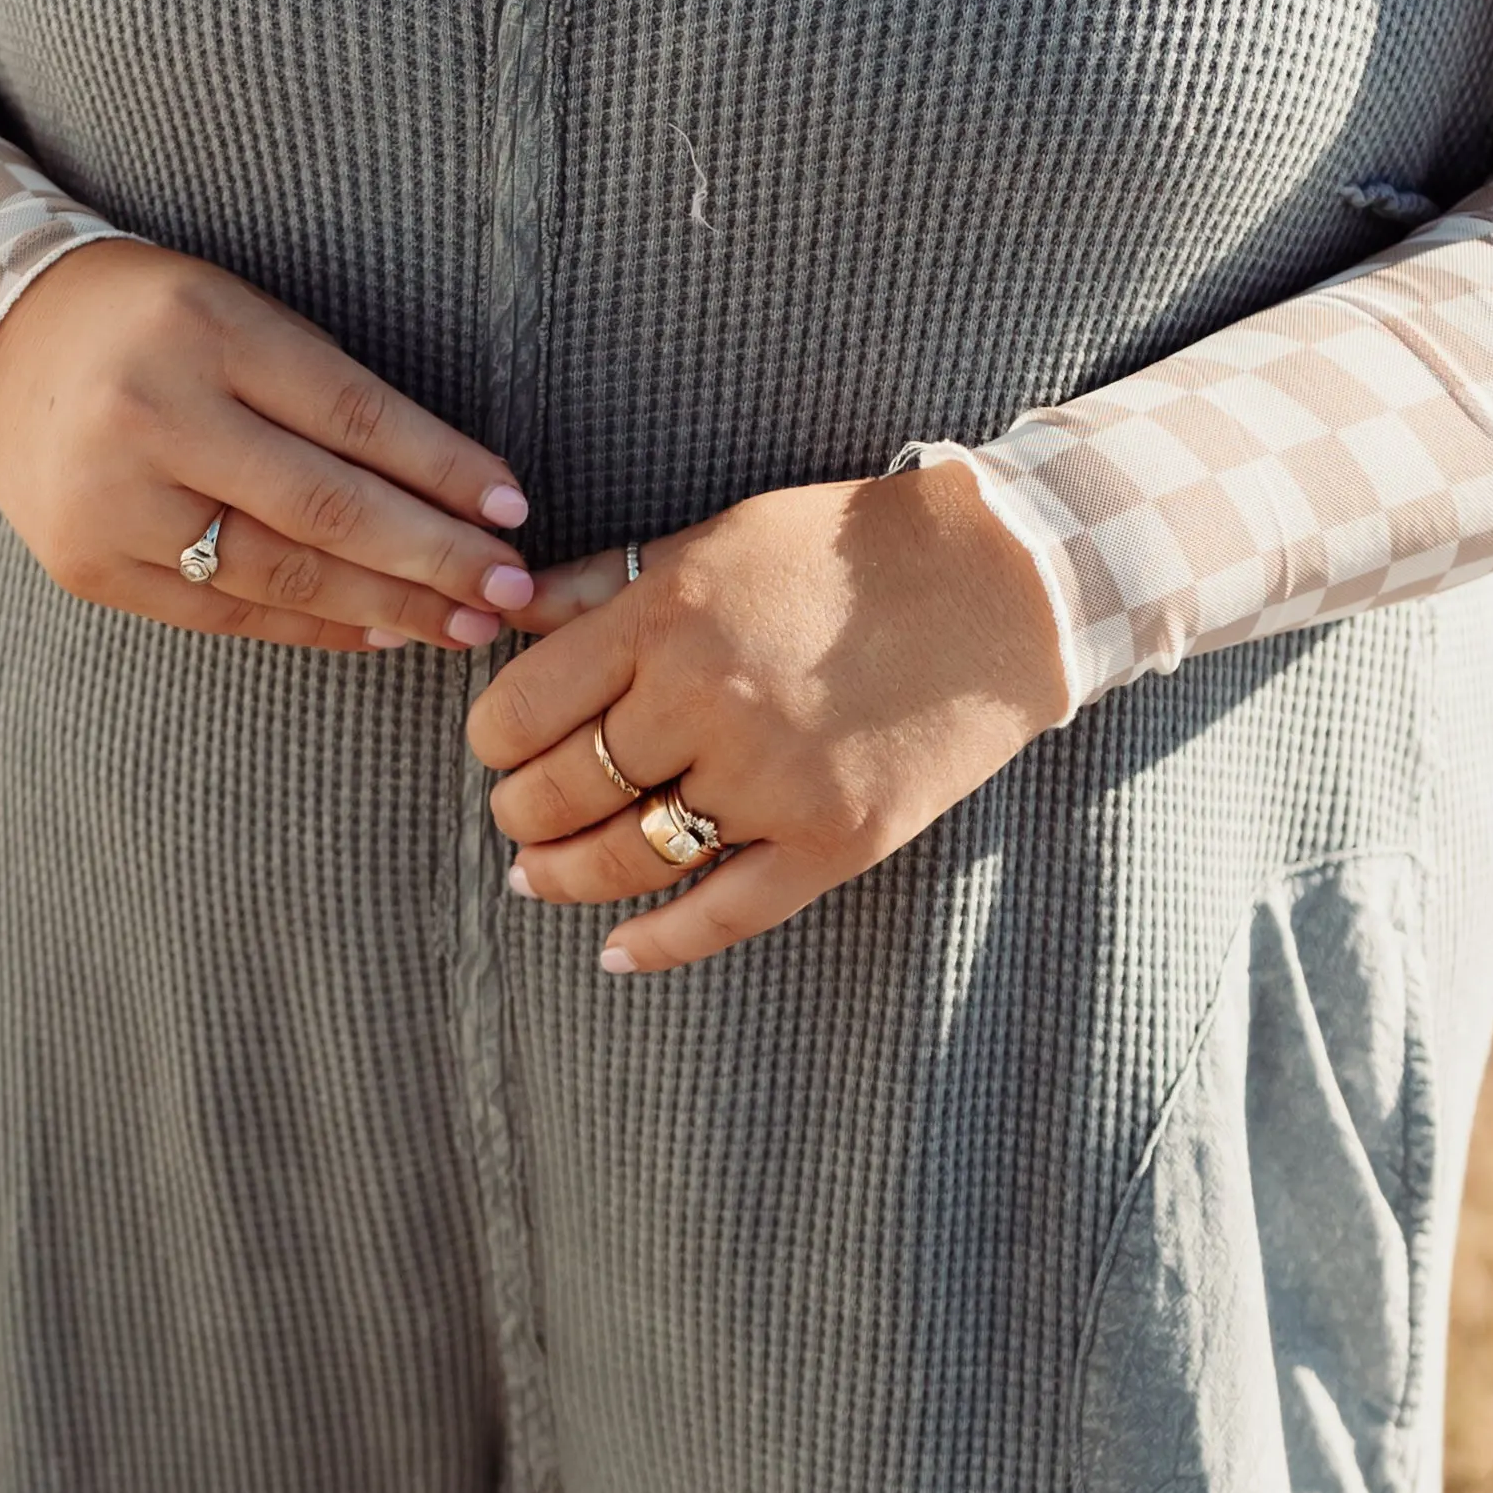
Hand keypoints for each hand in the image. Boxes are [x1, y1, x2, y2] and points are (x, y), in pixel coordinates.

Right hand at [0, 243, 536, 650]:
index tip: (512, 508)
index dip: (441, 468)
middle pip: (323, 508)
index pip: (350, 414)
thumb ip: (329, 393)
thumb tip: (452, 495)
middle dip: (433, 558)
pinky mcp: (90, 565)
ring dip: (387, 607)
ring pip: (278, 575)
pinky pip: (223, 615)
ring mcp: (114, 501)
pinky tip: (379, 632)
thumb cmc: (154, 324)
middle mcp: (153, 417)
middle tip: (512, 592)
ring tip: (464, 625)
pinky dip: (312, 629)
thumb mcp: (240, 315)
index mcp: (203, 330)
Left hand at [465, 465, 1072, 977]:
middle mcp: (705, 703)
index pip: (520, 711)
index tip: (502, 749)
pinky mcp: (833, 840)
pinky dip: (657, 945)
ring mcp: (771, 780)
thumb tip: (505, 613)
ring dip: (565, 879)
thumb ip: (603, 583)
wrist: (998, 585)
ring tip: (537, 878)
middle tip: (519, 818)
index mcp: (663, 619)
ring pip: (627, 860)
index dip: (493, 743)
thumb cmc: (844, 551)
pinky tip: (614, 953)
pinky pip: (723, 914)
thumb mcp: (712, 540)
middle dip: (520, 815)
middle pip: (560, 793)